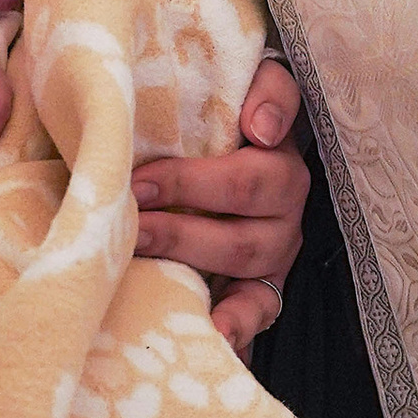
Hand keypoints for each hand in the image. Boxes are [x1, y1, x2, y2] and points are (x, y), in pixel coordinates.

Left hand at [135, 56, 308, 353]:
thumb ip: (233, 87)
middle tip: (133, 191)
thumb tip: (259, 123)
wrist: (202, 191)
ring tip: (138, 242)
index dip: (270, 112)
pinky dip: (236, 322)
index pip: (283, 102)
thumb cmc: (192, 140)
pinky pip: (257, 308)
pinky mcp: (264, 287)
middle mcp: (284, 188)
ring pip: (244, 247)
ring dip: (189, 246)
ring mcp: (276, 243)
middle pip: (250, 185)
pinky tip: (212, 330)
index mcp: (271, 134)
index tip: (251, 128)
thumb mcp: (203, 98)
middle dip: (189, 187)